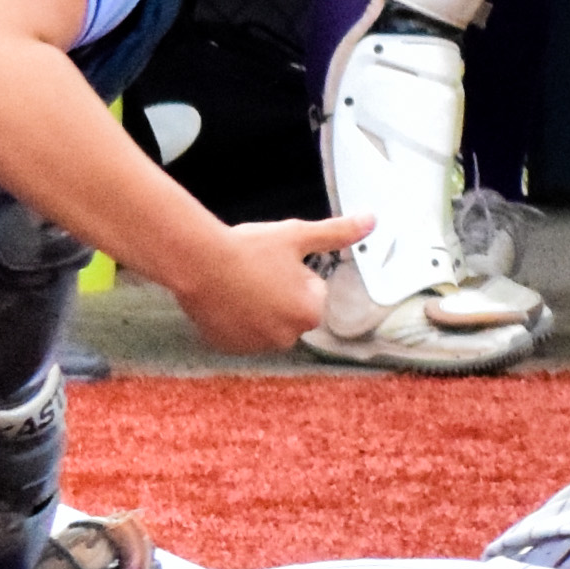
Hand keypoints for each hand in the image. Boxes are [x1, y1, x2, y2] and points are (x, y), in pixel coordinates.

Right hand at [170, 214, 371, 352]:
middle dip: (277, 295)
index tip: (275, 263)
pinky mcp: (228, 347)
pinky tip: (224, 298)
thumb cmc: (249, 248)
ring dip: (256, 308)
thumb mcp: (297, 235)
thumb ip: (336, 232)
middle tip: (255, 271)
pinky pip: (238, 333)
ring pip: (263, 323)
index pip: (312, 294)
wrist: (198, 261)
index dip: (294, 274)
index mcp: (309, 313)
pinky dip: (234, 319)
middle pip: (289, 312)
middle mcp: (286, 337)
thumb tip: (371, 221)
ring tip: (237, 283)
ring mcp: (255, 346)